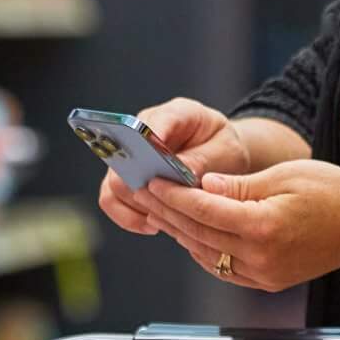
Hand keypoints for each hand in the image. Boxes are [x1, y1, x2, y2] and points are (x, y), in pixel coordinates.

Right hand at [96, 99, 248, 237]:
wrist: (221, 155)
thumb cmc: (224, 148)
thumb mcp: (226, 151)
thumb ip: (204, 160)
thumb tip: (181, 173)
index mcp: (176, 113)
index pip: (157, 121)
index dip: (151, 138)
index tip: (157, 156)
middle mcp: (144, 130)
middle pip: (126, 157)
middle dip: (145, 184)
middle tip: (168, 201)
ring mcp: (131, 154)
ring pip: (115, 183)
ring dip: (137, 204)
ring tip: (163, 220)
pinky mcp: (125, 178)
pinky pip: (112, 200)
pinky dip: (128, 216)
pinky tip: (152, 225)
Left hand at [138, 160, 339, 292]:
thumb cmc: (333, 193)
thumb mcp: (286, 175)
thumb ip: (240, 185)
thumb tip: (203, 185)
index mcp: (264, 226)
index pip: (205, 210)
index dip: (173, 195)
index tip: (150, 180)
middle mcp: (260, 256)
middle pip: (199, 233)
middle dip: (166, 211)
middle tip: (139, 192)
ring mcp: (263, 273)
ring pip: (206, 253)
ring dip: (178, 230)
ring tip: (155, 209)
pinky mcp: (267, 280)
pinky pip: (222, 267)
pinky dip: (201, 248)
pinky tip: (186, 231)